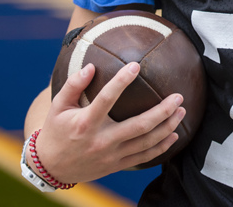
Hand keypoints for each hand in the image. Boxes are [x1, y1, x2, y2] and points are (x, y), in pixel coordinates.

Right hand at [33, 61, 185, 183]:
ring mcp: (111, 155)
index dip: (121, 81)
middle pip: (138, 126)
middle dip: (162, 111)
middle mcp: (101, 140)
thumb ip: (73, 84)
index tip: (135, 65)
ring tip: (181, 111)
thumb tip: (91, 66)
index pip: (106, 99)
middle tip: (178, 96)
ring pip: (145, 142)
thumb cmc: (56, 131)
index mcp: (85, 123)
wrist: (51, 167)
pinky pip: (144, 157)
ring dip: (167, 127)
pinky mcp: (116, 165)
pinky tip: (174, 135)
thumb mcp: (57, 106)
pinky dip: (161, 147)